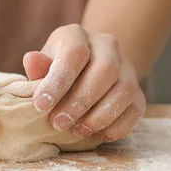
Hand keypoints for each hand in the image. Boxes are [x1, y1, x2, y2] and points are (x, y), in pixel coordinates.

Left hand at [23, 24, 145, 142]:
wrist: (85, 72)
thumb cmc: (56, 71)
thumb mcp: (43, 67)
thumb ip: (38, 68)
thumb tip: (31, 60)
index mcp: (77, 35)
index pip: (74, 52)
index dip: (58, 80)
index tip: (40, 105)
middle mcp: (106, 45)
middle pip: (104, 70)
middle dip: (80, 101)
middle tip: (58, 123)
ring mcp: (127, 67)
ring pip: (123, 89)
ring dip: (99, 115)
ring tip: (77, 130)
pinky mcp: (138, 91)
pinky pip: (135, 108)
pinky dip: (118, 125)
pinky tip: (98, 135)